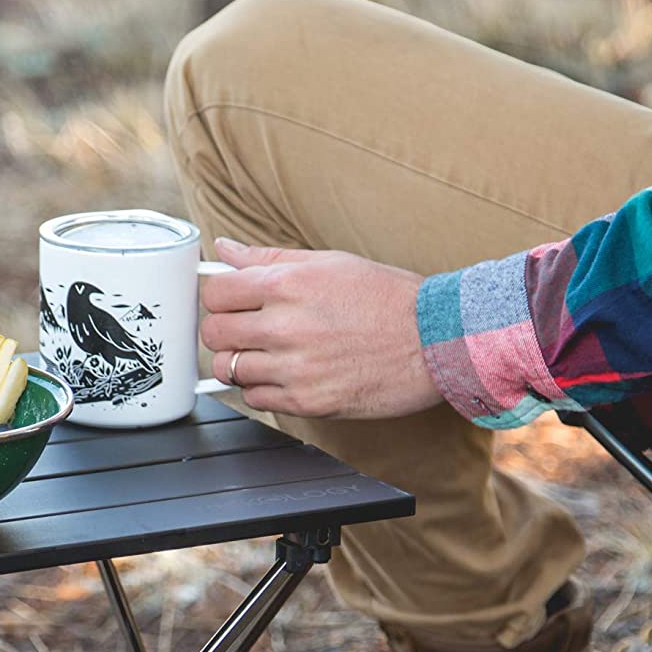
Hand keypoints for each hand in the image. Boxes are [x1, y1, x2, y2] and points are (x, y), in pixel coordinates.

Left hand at [200, 237, 440, 419]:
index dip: (218, 299)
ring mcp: (295, 368)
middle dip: (225, 333)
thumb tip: (225, 250)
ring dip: (243, 363)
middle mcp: (286, 326)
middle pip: (214, 334)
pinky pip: (256, 399)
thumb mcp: (330, 263)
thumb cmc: (389, 299)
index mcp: (288, 285)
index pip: (215, 294)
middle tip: (245, 332)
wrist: (437, 341)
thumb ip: (270, 258)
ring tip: (271, 355)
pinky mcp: (307, 401)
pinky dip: (263, 389)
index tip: (229, 304)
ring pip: (231, 370)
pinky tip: (287, 375)